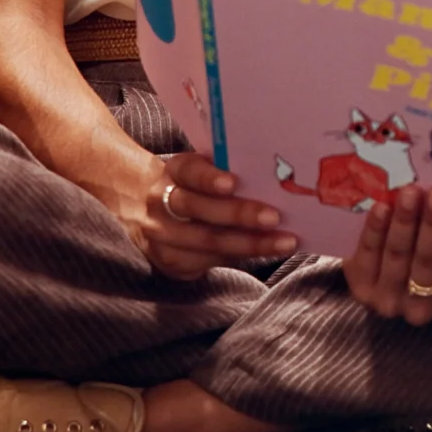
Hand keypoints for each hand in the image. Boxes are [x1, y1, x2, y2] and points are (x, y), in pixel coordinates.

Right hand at [119, 151, 300, 280]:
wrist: (146, 211)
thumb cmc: (194, 186)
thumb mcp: (201, 169)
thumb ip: (225, 170)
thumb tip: (274, 178)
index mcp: (174, 172)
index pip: (189, 172)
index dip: (210, 179)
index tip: (234, 183)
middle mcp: (161, 203)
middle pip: (199, 210)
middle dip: (239, 214)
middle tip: (274, 217)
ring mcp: (161, 236)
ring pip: (207, 242)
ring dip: (250, 244)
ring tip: (285, 242)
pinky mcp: (169, 263)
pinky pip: (208, 262)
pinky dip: (241, 258)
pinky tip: (267, 253)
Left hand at [345, 185, 431, 323]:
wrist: (392, 277)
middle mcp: (422, 309)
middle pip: (428, 263)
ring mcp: (389, 301)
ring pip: (398, 256)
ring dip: (404, 221)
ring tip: (410, 193)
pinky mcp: (362, 288)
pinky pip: (368, 256)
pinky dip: (375, 230)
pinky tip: (382, 207)